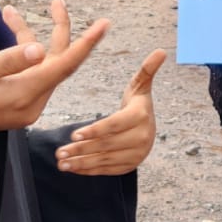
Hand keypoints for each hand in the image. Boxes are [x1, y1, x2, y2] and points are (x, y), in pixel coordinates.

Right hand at [0, 0, 107, 134]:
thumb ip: (9, 60)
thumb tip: (40, 50)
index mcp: (24, 94)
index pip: (64, 65)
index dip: (86, 43)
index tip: (104, 24)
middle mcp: (32, 102)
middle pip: (58, 60)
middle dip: (58, 29)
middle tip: (58, 1)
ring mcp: (27, 104)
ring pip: (42, 62)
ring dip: (27, 36)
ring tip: (8, 12)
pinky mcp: (20, 102)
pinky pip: (31, 70)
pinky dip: (21, 50)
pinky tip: (6, 28)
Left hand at [54, 49, 165, 175]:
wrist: (148, 129)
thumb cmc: (138, 104)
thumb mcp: (141, 86)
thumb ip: (147, 70)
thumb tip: (161, 51)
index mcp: (140, 117)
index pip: (114, 125)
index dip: (94, 130)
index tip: (74, 134)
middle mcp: (141, 139)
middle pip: (106, 145)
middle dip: (81, 149)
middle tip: (59, 151)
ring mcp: (135, 155)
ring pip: (104, 160)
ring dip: (81, 162)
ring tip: (61, 161)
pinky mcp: (128, 166)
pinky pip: (106, 170)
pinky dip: (87, 170)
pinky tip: (72, 168)